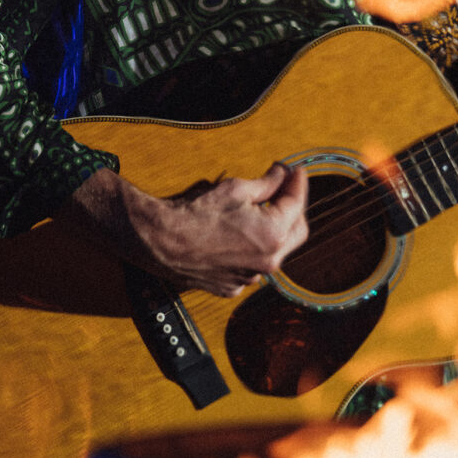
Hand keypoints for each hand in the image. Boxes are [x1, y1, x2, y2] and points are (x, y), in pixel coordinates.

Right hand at [64, 162, 308, 297]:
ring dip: (275, 231)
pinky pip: (252, 268)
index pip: (297, 204)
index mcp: (273, 235)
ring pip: (276, 252)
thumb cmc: (196, 212)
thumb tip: (282, 174)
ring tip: (261, 209)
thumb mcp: (236, 189)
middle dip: (294, 209)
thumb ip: (267, 184)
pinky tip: (241, 235)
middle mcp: (267, 262)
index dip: (297, 183)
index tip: (295, 170)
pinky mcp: (232, 286)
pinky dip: (253, 251)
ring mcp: (250, 278)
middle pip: (297, 232)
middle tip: (285, 188)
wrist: (160, 239)